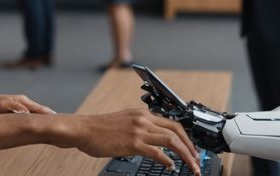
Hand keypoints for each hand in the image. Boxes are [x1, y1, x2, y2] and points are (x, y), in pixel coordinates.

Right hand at [55, 109, 201, 173]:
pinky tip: (170, 167)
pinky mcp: (133, 143)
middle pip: (177, 130)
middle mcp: (143, 119)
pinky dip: (167, 160)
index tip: (191, 148)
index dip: (185, 136)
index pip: (172, 122)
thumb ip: (139, 127)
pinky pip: (157, 152)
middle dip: (190, 146)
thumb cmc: (98, 128)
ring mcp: (139, 130)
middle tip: (196, 159)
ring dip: (185, 155)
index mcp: (142, 113)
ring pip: (171, 140)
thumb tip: (151, 140)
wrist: (82, 129)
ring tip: (191, 166)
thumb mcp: (123, 122)